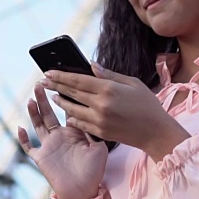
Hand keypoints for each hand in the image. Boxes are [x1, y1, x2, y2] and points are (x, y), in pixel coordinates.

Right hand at [18, 82, 107, 198]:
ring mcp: (49, 146)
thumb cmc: (94, 171)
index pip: (67, 109)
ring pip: (38, 124)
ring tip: (31, 98)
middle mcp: (60, 136)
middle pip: (49, 113)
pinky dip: (23, 138)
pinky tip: (20, 128)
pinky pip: (29, 147)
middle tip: (40, 83)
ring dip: (34, 112)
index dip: (63, 97)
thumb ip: (92, 130)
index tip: (61, 82)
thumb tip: (89, 113)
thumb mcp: (98, 147)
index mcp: (74, 131)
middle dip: (45, 98)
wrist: (84, 190)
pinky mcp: (41, 158)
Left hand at [43, 61, 190, 161]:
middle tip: (43, 81)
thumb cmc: (147, 105)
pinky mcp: (100, 132)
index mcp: (109, 89)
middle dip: (55, 86)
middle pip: (72, 93)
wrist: (155, 132)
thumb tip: (91, 66)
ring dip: (60, 102)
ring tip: (52, 96)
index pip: (78, 80)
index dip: (61, 75)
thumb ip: (110, 75)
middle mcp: (101, 105)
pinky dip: (72, 117)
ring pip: (72, 109)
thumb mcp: (132, 83)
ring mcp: (99, 120)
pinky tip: (68, 113)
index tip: (49, 71)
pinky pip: (80, 124)